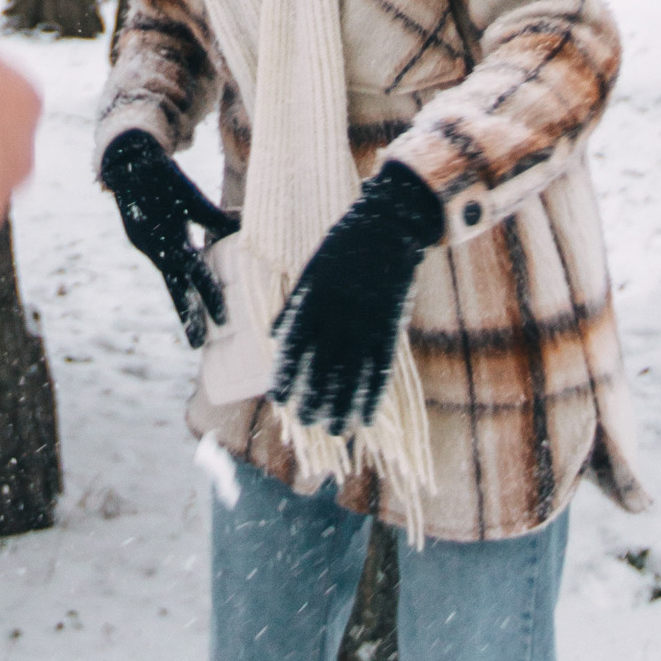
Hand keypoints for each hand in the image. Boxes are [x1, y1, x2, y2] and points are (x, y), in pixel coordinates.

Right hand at [101, 127, 234, 343]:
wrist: (127, 162)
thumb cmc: (165, 178)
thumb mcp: (192, 198)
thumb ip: (215, 219)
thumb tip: (243, 231)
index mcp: (169, 241)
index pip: (195, 276)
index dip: (209, 296)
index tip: (223, 319)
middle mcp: (154, 250)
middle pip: (175, 289)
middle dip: (187, 317)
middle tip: (197, 345)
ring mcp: (143, 246)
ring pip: (168, 276)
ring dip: (181, 297)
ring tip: (193, 320)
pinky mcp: (139, 240)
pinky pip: (161, 261)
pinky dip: (173, 273)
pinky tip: (183, 281)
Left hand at [268, 162, 444, 435]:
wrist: (386, 229)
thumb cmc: (341, 249)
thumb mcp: (309, 274)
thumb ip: (292, 308)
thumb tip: (272, 337)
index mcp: (312, 304)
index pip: (293, 351)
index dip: (285, 377)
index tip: (278, 399)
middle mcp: (336, 321)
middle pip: (321, 371)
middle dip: (313, 401)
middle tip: (306, 422)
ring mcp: (364, 327)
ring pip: (351, 379)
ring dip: (342, 408)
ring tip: (334, 430)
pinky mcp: (388, 330)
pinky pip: (379, 372)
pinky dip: (372, 397)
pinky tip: (366, 417)